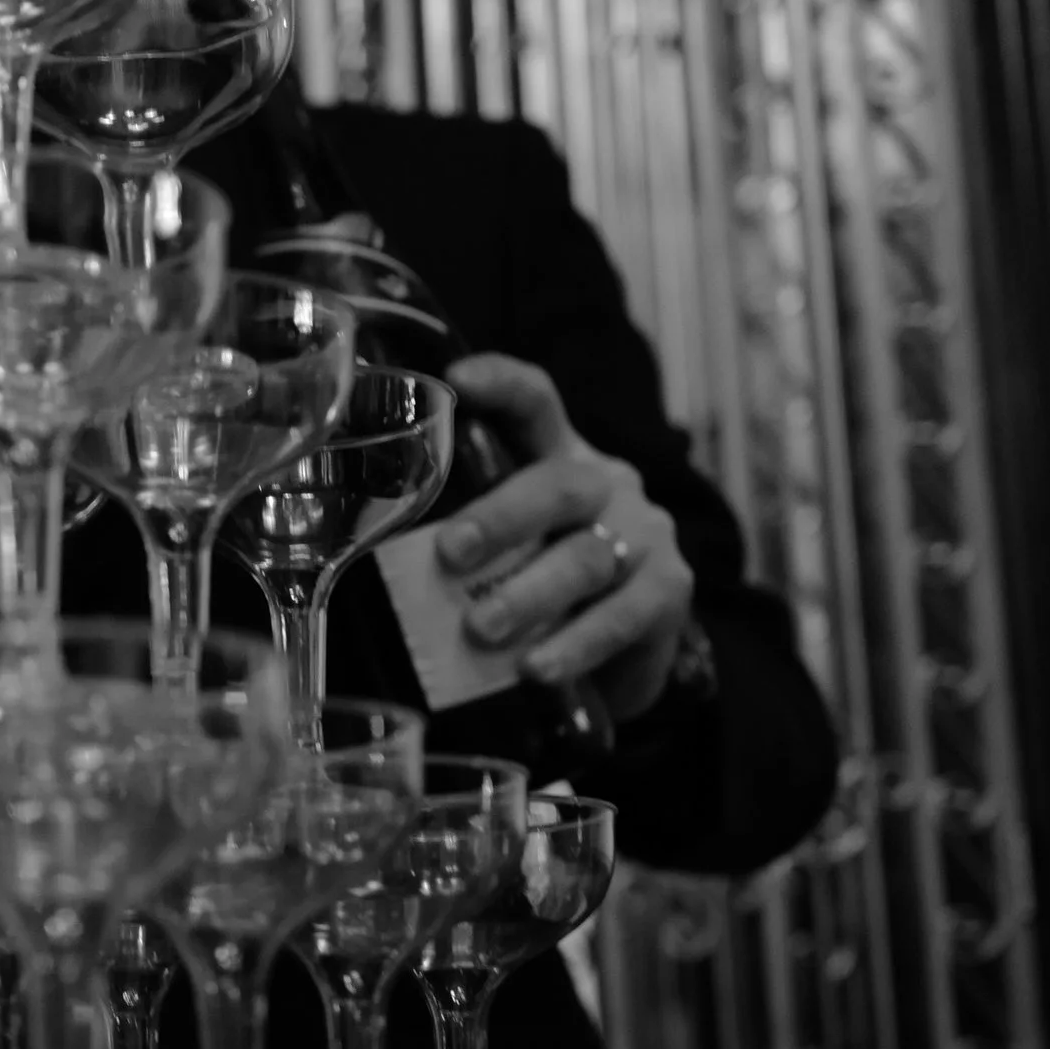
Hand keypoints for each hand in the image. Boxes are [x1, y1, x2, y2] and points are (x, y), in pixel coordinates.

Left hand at [433, 352, 694, 724]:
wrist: (626, 654)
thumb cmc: (544, 592)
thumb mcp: (506, 557)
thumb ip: (465, 550)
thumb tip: (379, 570)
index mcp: (559, 459)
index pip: (536, 404)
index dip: (502, 384)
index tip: (456, 379)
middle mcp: (608, 485)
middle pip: (558, 485)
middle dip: (500, 518)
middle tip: (450, 554)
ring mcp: (646, 535)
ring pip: (586, 557)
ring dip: (529, 595)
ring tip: (481, 630)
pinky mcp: (671, 590)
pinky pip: (621, 616)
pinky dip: (575, 645)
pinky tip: (537, 669)